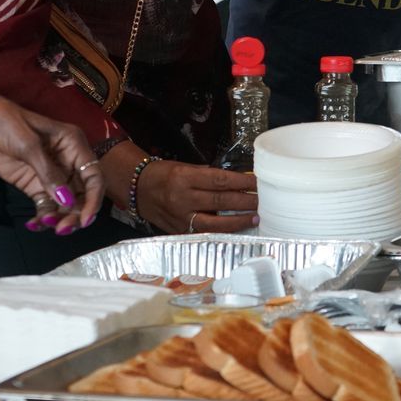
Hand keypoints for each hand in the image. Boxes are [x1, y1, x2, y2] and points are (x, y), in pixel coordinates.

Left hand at [0, 74, 103, 233]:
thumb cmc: (4, 121)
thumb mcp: (27, 144)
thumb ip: (47, 173)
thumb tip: (66, 201)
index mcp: (73, 144)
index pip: (93, 176)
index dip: (93, 199)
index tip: (84, 219)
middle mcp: (67, 161)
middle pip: (80, 194)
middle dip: (75, 213)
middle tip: (62, 229)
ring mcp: (49, 175)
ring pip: (64, 203)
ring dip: (59, 218)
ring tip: (46, 226)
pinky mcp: (33, 184)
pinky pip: (45, 205)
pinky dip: (42, 218)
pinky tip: (34, 225)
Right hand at [137, 160, 258, 234]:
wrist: (137, 188)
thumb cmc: (164, 174)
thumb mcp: (185, 167)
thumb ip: (208, 175)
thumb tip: (236, 181)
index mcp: (185, 178)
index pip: (219, 180)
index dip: (241, 182)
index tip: (258, 183)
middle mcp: (182, 198)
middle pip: (220, 201)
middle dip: (245, 201)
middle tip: (263, 200)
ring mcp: (180, 217)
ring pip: (214, 223)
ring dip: (238, 221)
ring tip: (255, 217)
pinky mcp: (178, 231)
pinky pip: (204, 233)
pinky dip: (222, 232)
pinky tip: (236, 230)